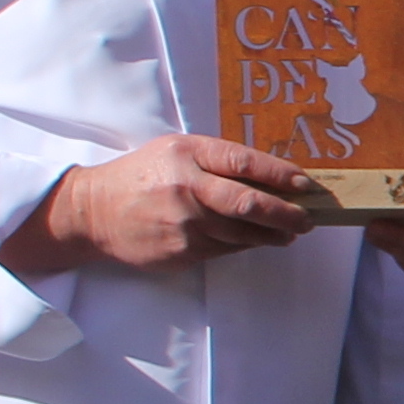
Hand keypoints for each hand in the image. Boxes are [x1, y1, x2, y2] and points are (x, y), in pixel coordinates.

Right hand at [6, 133, 313, 274]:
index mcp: (188, 154)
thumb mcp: (177, 151)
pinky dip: (243, 245)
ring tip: (288, 233)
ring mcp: (184, 224)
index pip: (244, 163)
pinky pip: (224, 249)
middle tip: (308, 219)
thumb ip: (218, 160)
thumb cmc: (144, 176)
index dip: (280, 175)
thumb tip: (273, 176)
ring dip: (272, 235)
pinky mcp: (181, 251)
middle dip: (286, 213)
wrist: (95, 212)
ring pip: (242, 233)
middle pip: (249, 203)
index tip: (305, 184)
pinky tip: (252, 241)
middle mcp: (187, 188)